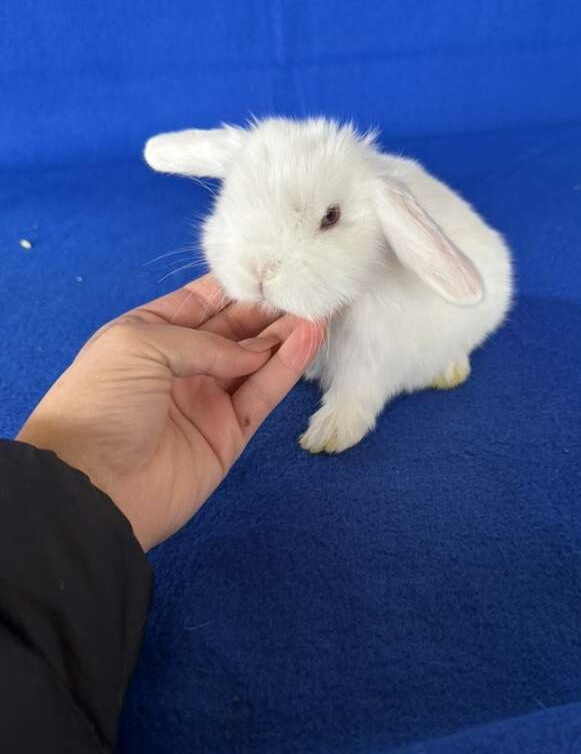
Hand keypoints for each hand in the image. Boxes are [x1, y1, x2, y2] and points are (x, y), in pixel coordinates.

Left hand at [17, 276, 322, 549]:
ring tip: (318, 309)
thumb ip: (203, 340)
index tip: (273, 267)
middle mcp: (182, 364)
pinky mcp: (230, 434)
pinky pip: (263, 394)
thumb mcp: (140, 345)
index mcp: (151, 335)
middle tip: (306, 287)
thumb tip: (253, 349)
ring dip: (286, 336)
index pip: (202, 302)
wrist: (90, 486)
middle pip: (236, 330)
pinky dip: (286, 368)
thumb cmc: (100, 402)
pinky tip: (307, 340)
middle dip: (268, 309)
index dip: (236, 285)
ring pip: (256, 361)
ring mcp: (208, 400)